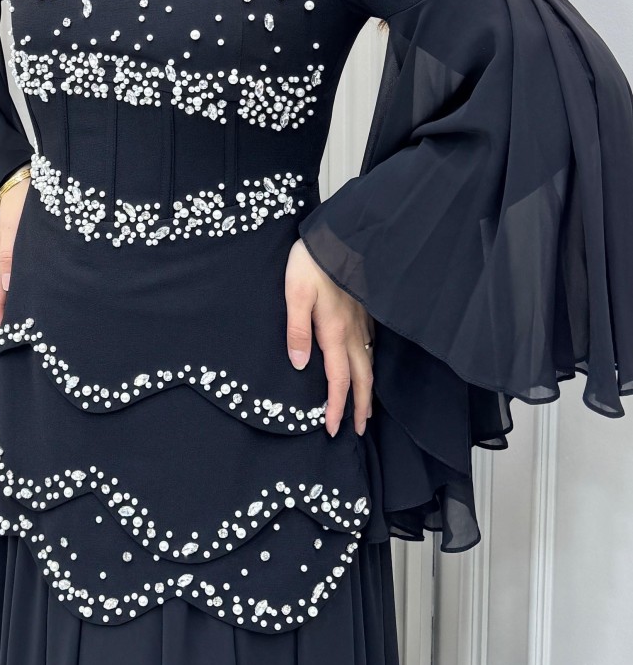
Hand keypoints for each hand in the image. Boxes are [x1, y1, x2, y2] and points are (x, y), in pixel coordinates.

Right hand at [0, 174, 30, 330]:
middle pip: (8, 295)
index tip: (3, 339)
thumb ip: (9, 256)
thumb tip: (8, 286)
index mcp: (1, 260)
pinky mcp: (28, 249)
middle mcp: (9, 261)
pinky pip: (26, 274)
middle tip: (21, 339)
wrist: (23, 179)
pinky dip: (30, 287)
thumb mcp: (12, 229)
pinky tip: (40, 293)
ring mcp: (18, 255)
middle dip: (13, 316)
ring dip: (22, 303)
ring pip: (18, 286)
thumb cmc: (19, 201)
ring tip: (33, 323)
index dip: (0, 318)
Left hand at [284, 236, 373, 436]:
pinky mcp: (364, 309)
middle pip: (362, 378)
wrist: (339, 234)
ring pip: (369, 362)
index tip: (334, 430)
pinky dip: (369, 364)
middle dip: (361, 407)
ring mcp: (362, 320)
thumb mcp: (295, 293)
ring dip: (368, 389)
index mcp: (334, 331)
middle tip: (359, 430)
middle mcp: (353, 330)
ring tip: (366, 408)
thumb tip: (299, 365)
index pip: (339, 379)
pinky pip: (370, 345)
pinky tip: (366, 365)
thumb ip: (297, 330)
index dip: (338, 407)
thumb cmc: (312, 261)